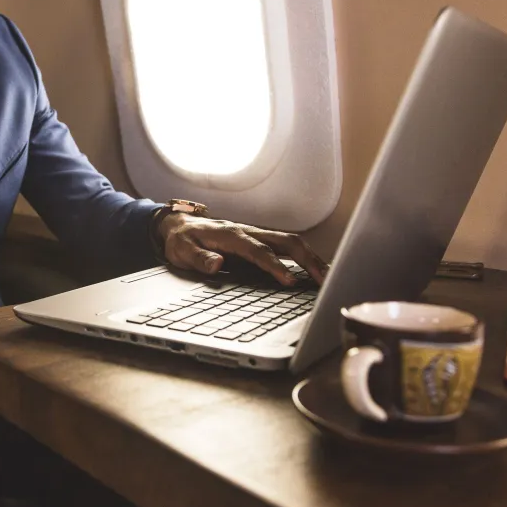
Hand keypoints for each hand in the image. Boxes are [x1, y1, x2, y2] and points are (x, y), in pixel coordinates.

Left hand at [158, 213, 327, 285]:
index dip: (274, 266)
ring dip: (311, 257)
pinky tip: (314, 269)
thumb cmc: (182, 240)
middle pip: (285, 241)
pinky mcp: (259, 239)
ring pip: (290, 242)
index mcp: (230, 236)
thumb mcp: (182, 251)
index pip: (258, 251)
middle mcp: (247, 232)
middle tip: (324, 280)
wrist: (179, 225)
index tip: (289, 281)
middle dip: (307, 259)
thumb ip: (198, 259)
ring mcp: (255, 234)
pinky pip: (286, 245)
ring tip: (328, 277)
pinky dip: (304, 256)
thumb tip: (216, 264)